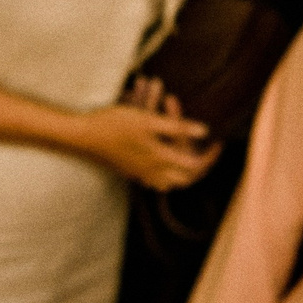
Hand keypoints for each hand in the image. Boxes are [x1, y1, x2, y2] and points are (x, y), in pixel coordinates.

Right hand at [76, 94, 216, 191]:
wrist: (85, 135)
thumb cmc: (115, 124)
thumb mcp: (147, 120)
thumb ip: (177, 127)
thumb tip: (204, 131)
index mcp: (159, 159)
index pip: (194, 166)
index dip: (210, 156)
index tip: (218, 142)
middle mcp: (152, 171)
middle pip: (185, 179)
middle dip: (199, 166)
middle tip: (206, 152)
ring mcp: (141, 173)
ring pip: (170, 182)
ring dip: (182, 172)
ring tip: (188, 157)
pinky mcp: (131, 171)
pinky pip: (155, 180)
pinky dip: (165, 172)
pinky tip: (163, 159)